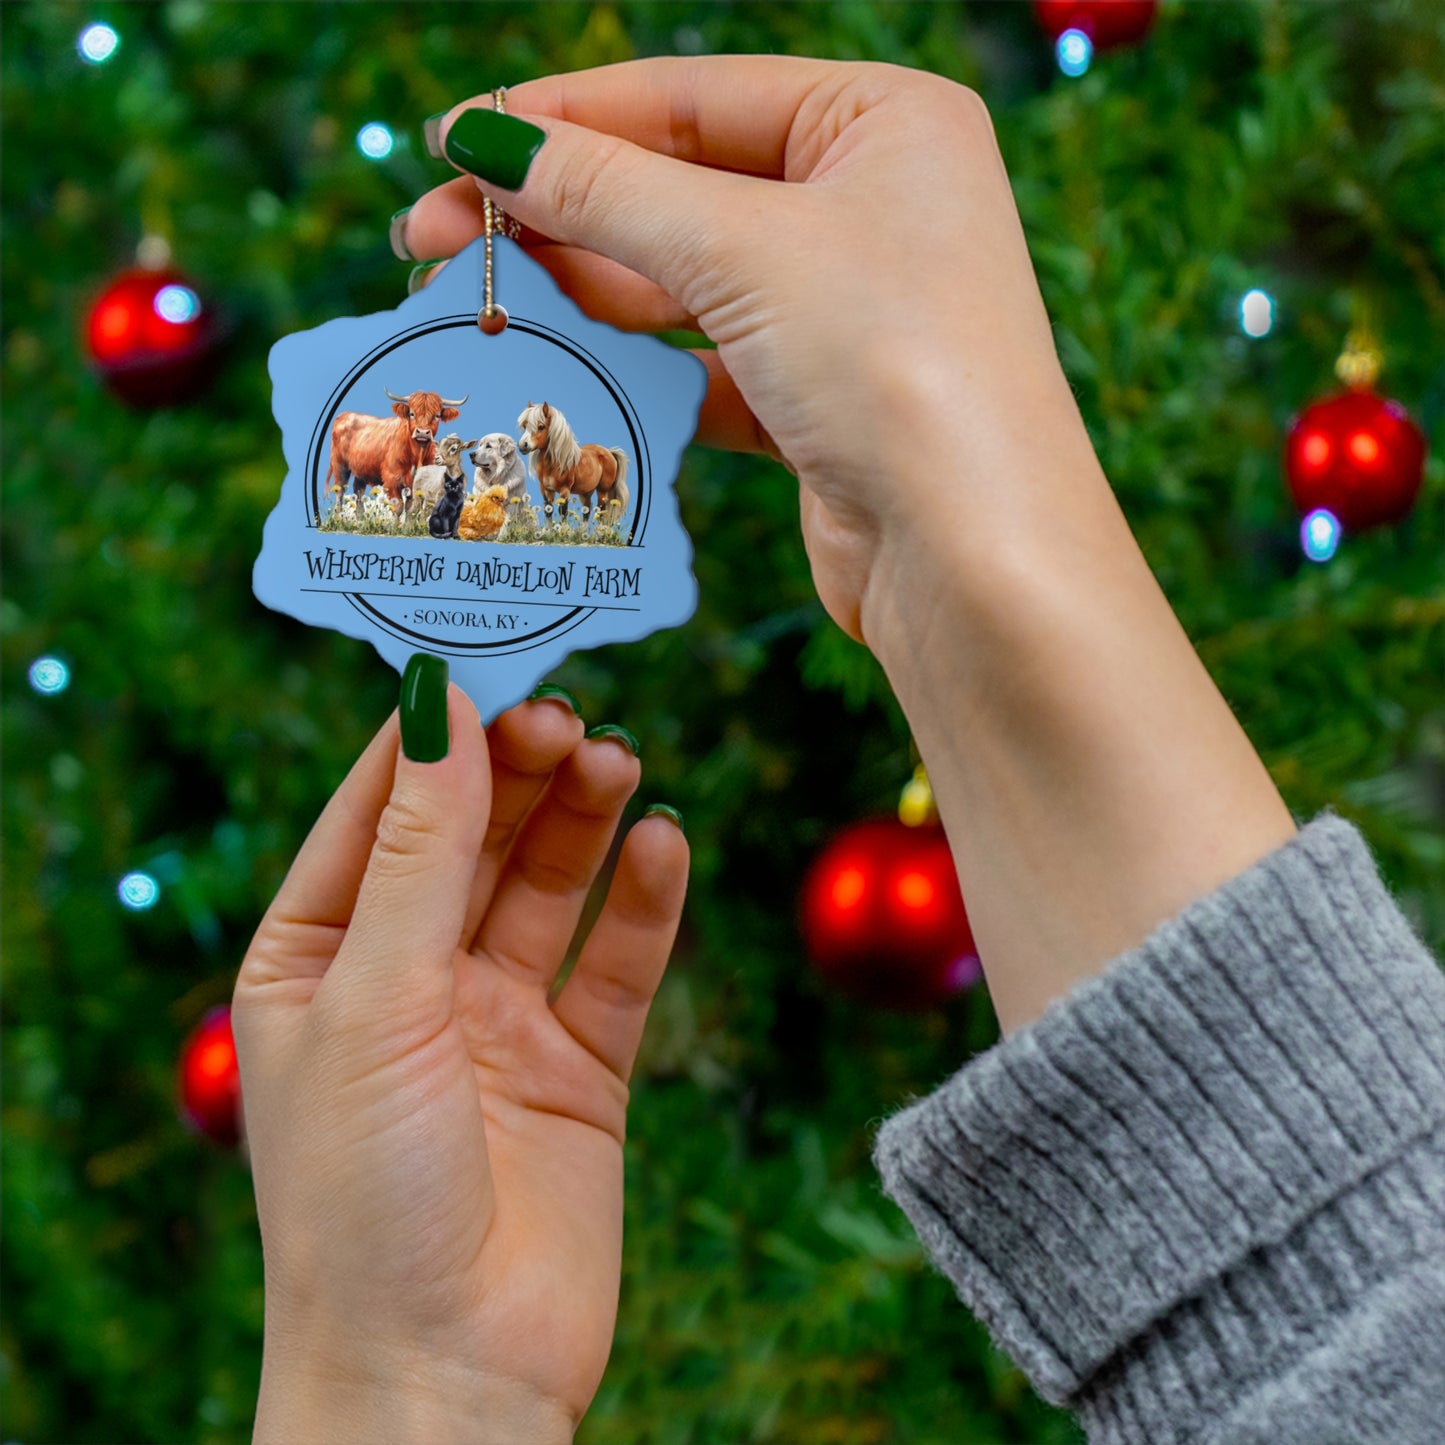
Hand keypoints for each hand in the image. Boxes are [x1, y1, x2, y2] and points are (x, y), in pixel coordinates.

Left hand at [233, 685, 686, 1442]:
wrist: (446, 1377)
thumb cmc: (363, 1198)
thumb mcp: (376, 1000)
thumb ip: (420, 852)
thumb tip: (440, 707)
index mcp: (319, 959)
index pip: (376, 811)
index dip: (430, 735)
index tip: (485, 657)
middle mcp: (408, 980)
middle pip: (473, 838)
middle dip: (519, 771)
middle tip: (571, 712)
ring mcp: (497, 1022)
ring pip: (549, 887)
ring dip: (584, 820)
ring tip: (620, 761)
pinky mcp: (579, 1067)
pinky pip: (617, 963)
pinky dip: (643, 902)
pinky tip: (664, 844)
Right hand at [403, 57, 1082, 641]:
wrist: (973, 560)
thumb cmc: (896, 368)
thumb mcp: (743, 250)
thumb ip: (608, 191)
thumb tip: (487, 141)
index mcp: (883, 121)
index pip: (689, 97)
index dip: (560, 118)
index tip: (451, 142)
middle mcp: (871, 204)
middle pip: (678, 187)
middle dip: (556, 211)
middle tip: (429, 236)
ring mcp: (846, 307)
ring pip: (685, 279)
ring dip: (584, 289)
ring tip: (480, 298)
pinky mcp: (820, 400)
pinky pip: (706, 361)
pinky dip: (638, 366)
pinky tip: (564, 365)